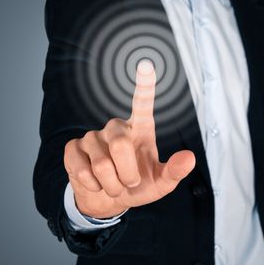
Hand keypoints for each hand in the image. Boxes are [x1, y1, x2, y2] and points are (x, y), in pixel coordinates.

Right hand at [63, 59, 195, 217]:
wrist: (108, 200)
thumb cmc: (137, 186)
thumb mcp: (160, 183)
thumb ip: (174, 171)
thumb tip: (190, 158)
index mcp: (140, 129)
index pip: (142, 103)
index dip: (144, 85)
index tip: (146, 64)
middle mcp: (116, 128)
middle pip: (120, 146)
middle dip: (127, 175)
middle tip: (128, 183)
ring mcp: (92, 136)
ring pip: (101, 165)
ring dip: (111, 185)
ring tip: (113, 185)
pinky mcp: (73, 148)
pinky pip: (83, 171)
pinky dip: (93, 186)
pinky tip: (95, 184)